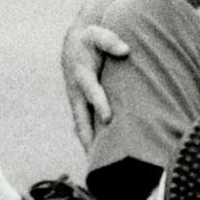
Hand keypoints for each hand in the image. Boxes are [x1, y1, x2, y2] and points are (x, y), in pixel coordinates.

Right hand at [61, 19, 128, 149]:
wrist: (74, 43)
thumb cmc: (89, 39)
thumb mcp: (97, 34)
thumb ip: (110, 40)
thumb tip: (125, 50)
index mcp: (81, 74)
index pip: (91, 91)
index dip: (98, 103)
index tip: (108, 118)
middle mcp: (76, 91)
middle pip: (81, 118)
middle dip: (87, 136)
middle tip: (96, 156)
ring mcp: (77, 101)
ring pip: (81, 125)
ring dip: (88, 143)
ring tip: (98, 166)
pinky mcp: (81, 106)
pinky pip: (84, 125)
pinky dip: (89, 139)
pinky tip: (99, 156)